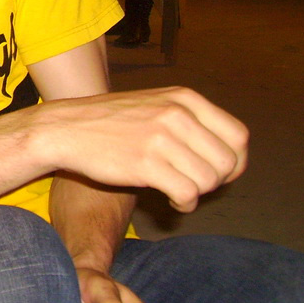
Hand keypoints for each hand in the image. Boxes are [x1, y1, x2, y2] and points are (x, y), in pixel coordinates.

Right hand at [39, 86, 247, 211]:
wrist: (65, 129)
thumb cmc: (111, 122)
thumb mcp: (156, 104)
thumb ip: (191, 120)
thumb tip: (230, 155)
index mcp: (185, 98)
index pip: (238, 136)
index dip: (235, 161)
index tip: (217, 172)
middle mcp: (177, 114)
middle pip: (228, 162)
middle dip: (217, 181)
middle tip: (194, 183)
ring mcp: (161, 138)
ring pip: (209, 181)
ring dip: (198, 194)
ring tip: (179, 191)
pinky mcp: (146, 163)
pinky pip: (187, 194)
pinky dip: (185, 204)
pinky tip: (171, 201)